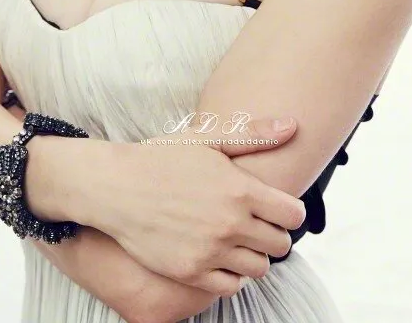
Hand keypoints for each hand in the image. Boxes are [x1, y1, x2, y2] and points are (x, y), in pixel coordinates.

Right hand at [97, 115, 303, 296]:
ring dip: (254, 254)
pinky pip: (231, 286)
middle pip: (281, 244)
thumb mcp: (207, 139)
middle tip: (255, 222)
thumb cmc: (163, 158)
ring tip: (237, 238)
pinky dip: (231, 274)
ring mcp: (211, 251)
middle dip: (274, 233)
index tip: (276, 207)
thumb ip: (253, 135)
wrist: (117, 187)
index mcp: (240, 189)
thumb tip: (293, 125)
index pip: (294, 215)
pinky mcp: (192, 272)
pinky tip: (220, 255)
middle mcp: (231, 224)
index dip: (289, 211)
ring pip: (259, 268)